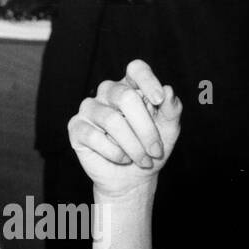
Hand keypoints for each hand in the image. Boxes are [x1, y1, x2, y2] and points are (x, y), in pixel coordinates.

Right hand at [67, 59, 181, 198]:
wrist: (132, 179)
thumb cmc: (150, 149)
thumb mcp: (168, 130)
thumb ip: (172, 110)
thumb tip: (169, 90)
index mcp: (131, 86)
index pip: (136, 69)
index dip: (147, 80)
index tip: (159, 100)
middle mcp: (108, 92)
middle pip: (125, 97)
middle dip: (145, 128)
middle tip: (156, 151)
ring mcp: (90, 108)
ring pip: (111, 120)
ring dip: (133, 145)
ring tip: (144, 161)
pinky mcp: (77, 127)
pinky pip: (94, 137)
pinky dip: (114, 153)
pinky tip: (123, 159)